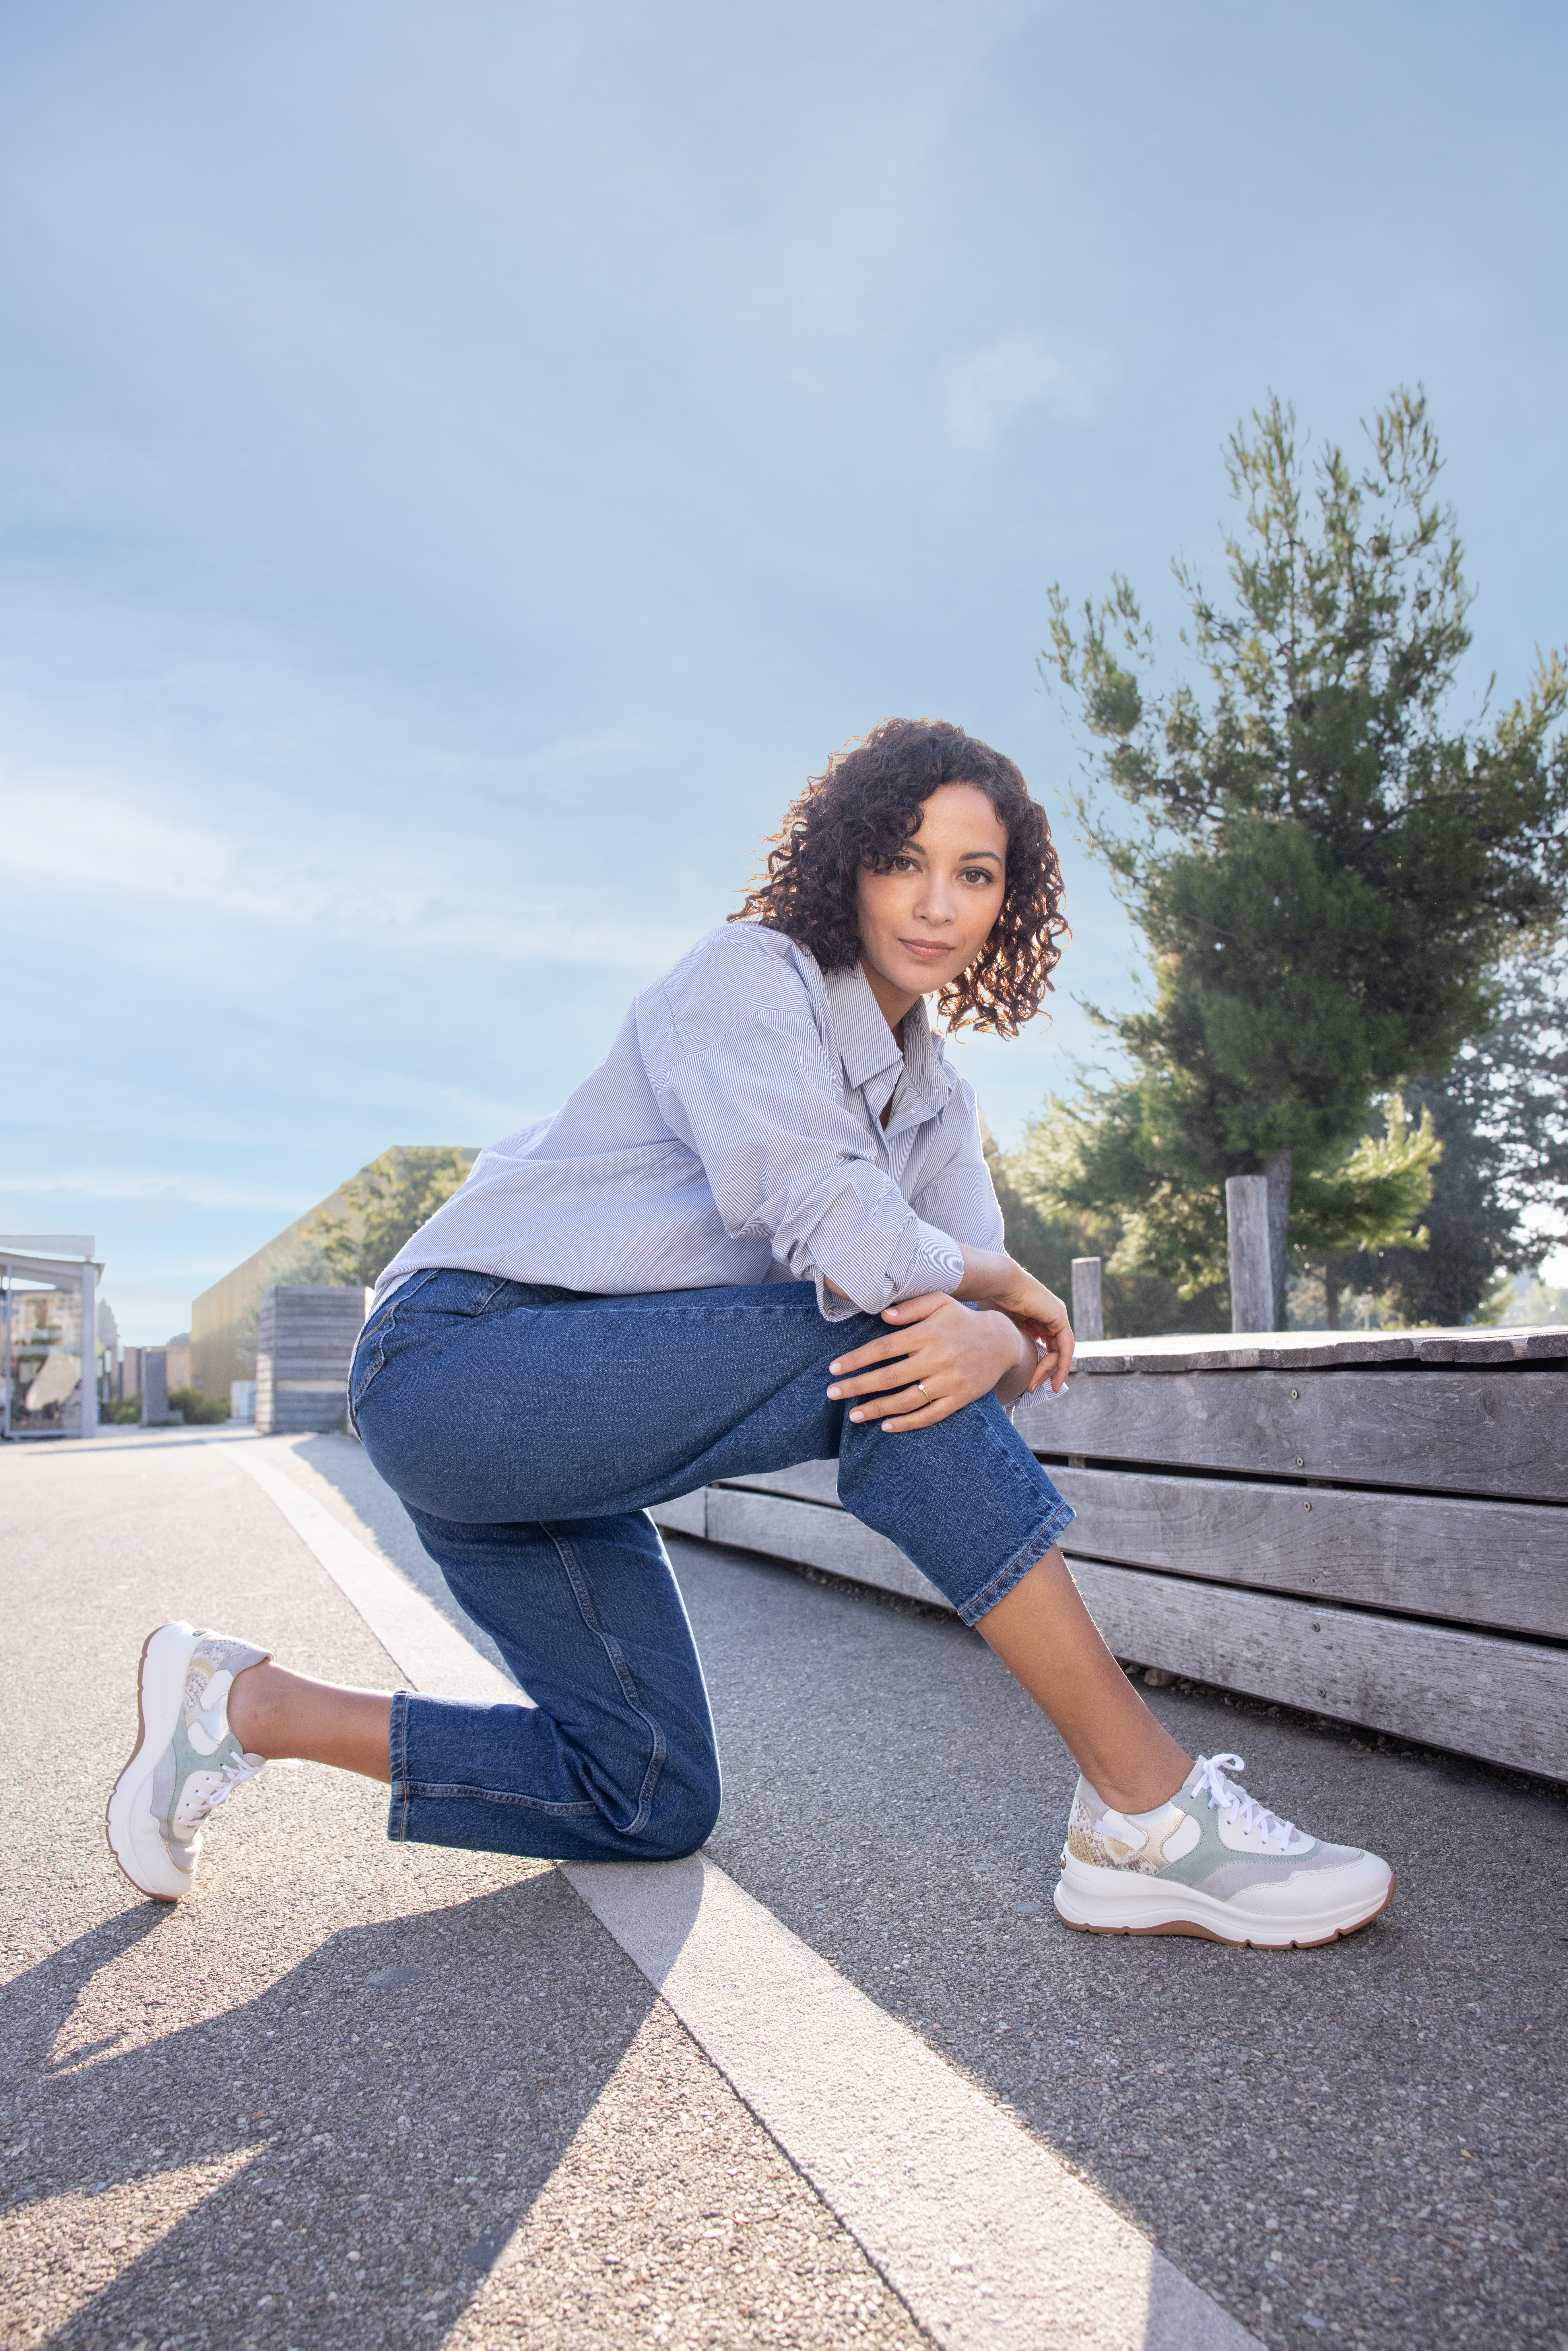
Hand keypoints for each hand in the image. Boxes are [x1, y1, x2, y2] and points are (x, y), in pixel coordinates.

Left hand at [825, 1294, 1027, 1431]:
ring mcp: (949, 1381)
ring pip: (906, 1400)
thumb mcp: (939, 1303)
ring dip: (876, 1409)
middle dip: (857, 1387)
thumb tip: (882, 1315)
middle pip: (889, 1376)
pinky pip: (930, 1415)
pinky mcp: (960, 1398)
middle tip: (832, 1394)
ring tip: (853, 1415)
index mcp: (927, 1334)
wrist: (1003, 1341)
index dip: (857, 1359)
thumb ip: (910, 1307)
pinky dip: (907, 1423)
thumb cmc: (962, 1320)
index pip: (884, 1348)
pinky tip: (886, 1426)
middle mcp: (937, 1358)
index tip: (834, 1369)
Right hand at [948, 1249, 1074, 1394]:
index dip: (1039, 1366)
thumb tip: (996, 1360)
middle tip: (1032, 1389)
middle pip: (1053, 1351)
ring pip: (1060, 1352)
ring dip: (1049, 1372)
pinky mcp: (1059, 1317)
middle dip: (1044, 1372)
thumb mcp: (1001, 1327)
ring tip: (1036, 1386)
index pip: (1043, 1345)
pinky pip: (1066, 1347)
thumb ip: (1007, 1341)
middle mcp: (1049, 1316)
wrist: (995, 1281)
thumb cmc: (989, 1299)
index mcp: (1035, 1317)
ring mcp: (1056, 1316)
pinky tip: (1053, 1378)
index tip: (1030, 1384)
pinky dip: (1061, 1364)